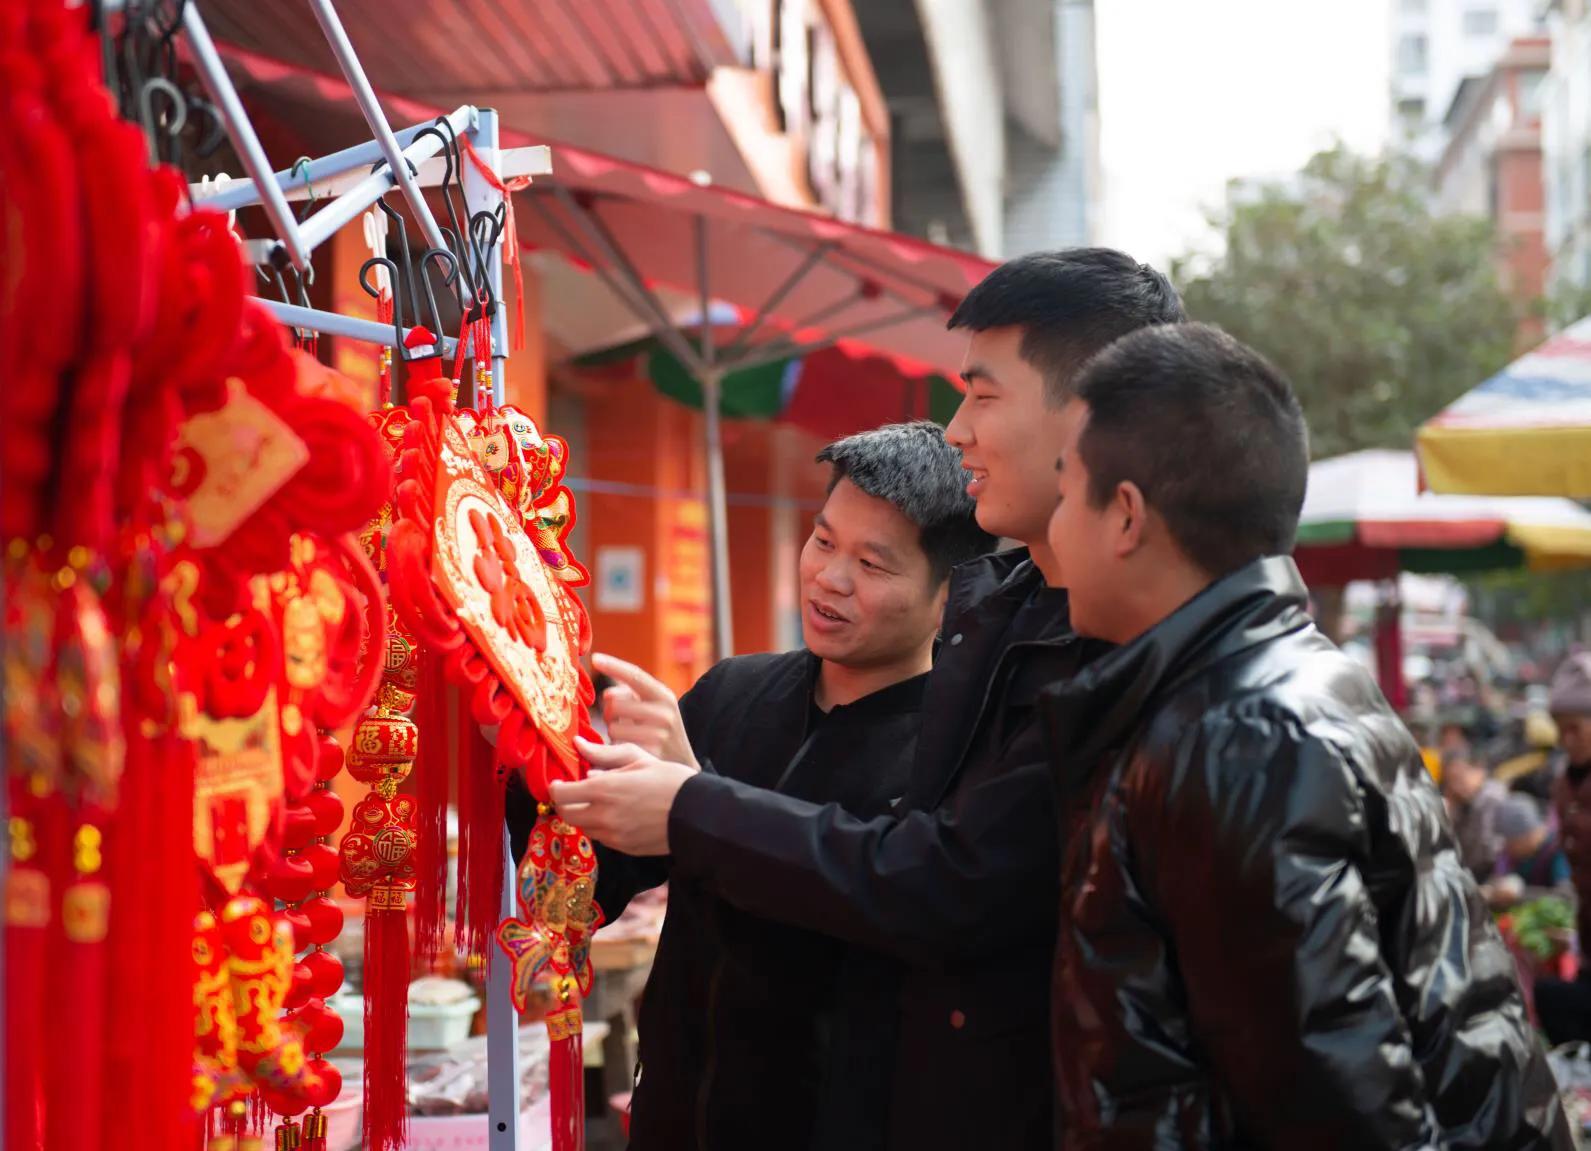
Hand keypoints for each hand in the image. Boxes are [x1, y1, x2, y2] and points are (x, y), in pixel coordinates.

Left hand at [550, 737, 697, 855]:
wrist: (696, 812)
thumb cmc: (670, 779)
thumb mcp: (638, 759)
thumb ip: (604, 755)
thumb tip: (579, 747)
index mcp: (604, 790)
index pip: (562, 794)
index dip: (556, 788)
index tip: (560, 782)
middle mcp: (603, 816)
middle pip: (567, 815)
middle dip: (566, 803)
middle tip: (575, 793)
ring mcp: (613, 836)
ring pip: (584, 828)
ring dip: (584, 815)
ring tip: (599, 802)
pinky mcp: (624, 848)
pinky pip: (602, 837)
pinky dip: (601, 826)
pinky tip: (617, 815)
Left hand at [593, 652, 698, 768]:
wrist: (682, 762)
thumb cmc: (659, 729)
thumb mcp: (654, 706)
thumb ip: (630, 695)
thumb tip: (607, 694)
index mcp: (664, 696)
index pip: (635, 676)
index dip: (613, 666)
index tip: (595, 659)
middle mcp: (664, 713)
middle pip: (615, 704)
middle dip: (609, 711)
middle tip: (620, 719)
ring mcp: (658, 735)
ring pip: (613, 727)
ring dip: (613, 731)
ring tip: (628, 735)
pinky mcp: (649, 755)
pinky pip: (617, 746)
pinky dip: (616, 746)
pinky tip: (630, 748)